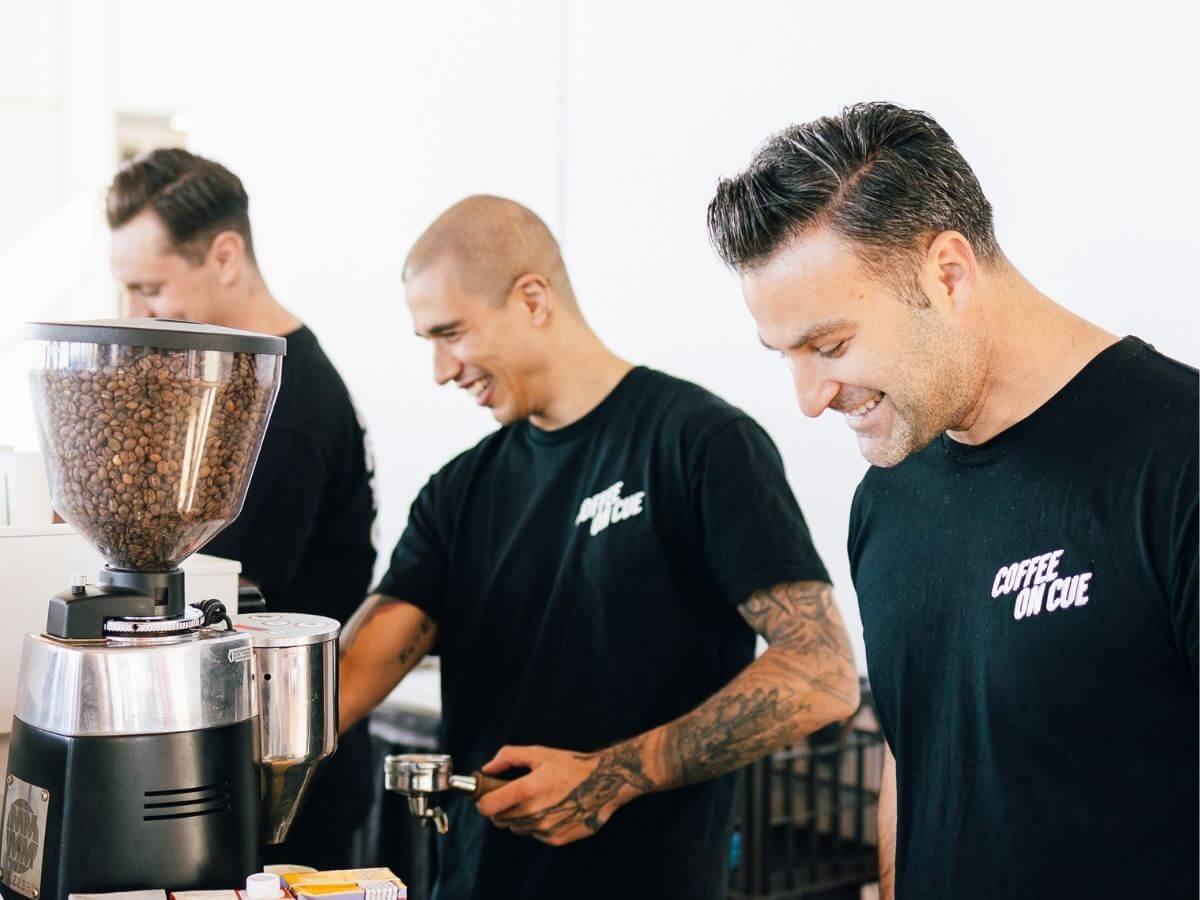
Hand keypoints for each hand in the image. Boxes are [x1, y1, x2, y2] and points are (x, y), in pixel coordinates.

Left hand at [475, 741, 655, 845]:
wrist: (605, 782)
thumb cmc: (570, 765)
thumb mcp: (538, 753)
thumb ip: (507, 757)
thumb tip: (486, 769)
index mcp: (526, 790)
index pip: (486, 807)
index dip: (482, 801)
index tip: (486, 794)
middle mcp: (533, 813)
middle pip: (498, 819)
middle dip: (501, 806)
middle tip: (514, 793)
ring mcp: (544, 829)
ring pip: (516, 828)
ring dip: (519, 816)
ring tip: (537, 799)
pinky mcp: (555, 839)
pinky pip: (534, 834)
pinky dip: (536, 824)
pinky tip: (550, 808)